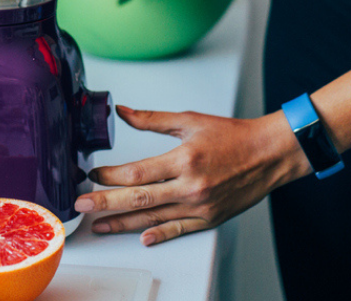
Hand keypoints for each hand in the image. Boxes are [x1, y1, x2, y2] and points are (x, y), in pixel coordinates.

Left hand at [76, 105, 311, 245]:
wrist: (269, 154)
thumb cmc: (233, 136)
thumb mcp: (190, 120)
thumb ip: (152, 120)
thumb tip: (122, 112)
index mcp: (184, 159)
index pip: (137, 172)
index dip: (110, 176)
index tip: (92, 175)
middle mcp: (191, 186)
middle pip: (139, 198)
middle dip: (105, 202)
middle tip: (81, 204)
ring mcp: (200, 206)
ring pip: (153, 218)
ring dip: (123, 223)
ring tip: (99, 225)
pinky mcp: (210, 218)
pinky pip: (179, 230)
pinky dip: (159, 235)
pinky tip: (141, 237)